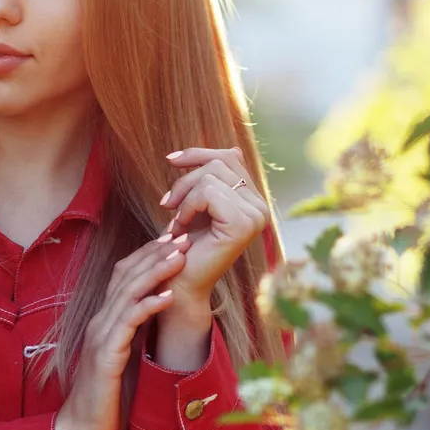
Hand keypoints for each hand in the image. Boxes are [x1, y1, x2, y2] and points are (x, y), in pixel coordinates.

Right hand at [54, 232, 193, 429]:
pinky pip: (128, 323)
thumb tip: (162, 317)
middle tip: (181, 235)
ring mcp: (101, 336)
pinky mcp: (105, 355)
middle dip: (155, 254)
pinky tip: (168, 295)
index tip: (173, 240)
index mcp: (106, 321)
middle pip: (127, 276)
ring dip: (155, 271)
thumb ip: (138, 335)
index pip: (126, 277)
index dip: (148, 256)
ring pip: (128, 293)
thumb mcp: (128, 359)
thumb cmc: (108, 399)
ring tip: (180, 255)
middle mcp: (100, 321)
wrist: (82, 429)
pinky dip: (148, 306)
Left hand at [157, 146, 271, 309]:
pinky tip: (181, 227)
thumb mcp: (200, 202)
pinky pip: (207, 193)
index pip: (229, 156)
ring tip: (176, 221)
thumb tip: (234, 147)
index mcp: (254, 201)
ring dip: (183, 197)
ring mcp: (256, 216)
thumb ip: (216, 177)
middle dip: (185, 179)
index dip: (197, 153)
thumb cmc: (185, 244)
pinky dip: (186, 207)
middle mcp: (261, 208)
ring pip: (210, 176)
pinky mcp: (242, 225)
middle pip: (219, 162)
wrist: (179, 282)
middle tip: (167, 204)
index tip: (170, 160)